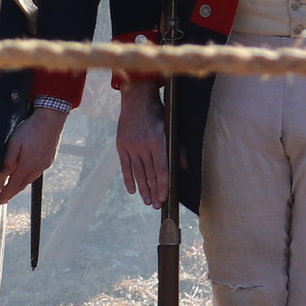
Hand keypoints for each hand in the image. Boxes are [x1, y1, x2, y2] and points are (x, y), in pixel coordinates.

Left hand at [0, 104, 68, 200]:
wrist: (51, 120)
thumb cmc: (31, 129)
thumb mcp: (14, 142)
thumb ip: (9, 160)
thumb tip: (5, 174)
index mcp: (27, 165)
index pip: (13, 185)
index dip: (6, 194)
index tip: (0, 200)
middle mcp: (37, 168)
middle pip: (22, 185)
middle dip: (13, 192)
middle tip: (5, 196)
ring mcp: (44, 164)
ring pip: (30, 179)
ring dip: (21, 184)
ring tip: (13, 187)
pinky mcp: (49, 160)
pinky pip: (37, 173)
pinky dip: (29, 177)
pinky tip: (26, 173)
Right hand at [115, 82, 171, 209]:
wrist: (137, 100)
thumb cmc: (158, 113)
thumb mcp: (171, 128)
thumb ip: (178, 149)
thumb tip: (184, 167)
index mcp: (157, 141)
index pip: (161, 169)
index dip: (163, 184)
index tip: (165, 197)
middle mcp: (143, 145)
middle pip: (149, 174)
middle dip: (154, 191)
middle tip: (157, 206)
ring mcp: (131, 146)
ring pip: (138, 173)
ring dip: (143, 189)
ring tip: (147, 202)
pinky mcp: (121, 146)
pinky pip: (125, 167)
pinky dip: (128, 180)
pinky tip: (132, 191)